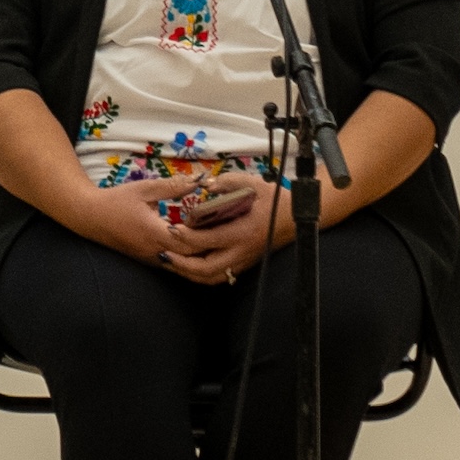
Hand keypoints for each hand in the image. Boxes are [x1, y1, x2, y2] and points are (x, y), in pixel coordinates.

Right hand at [61, 163, 211, 261]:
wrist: (88, 216)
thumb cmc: (115, 200)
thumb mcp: (144, 189)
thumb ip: (173, 186)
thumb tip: (199, 181)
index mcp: (156, 233)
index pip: (190, 242)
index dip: (207, 236)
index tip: (223, 225)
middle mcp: (155, 251)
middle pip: (190, 258)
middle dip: (207, 248)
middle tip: (225, 236)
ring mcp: (150, 259)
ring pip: (181, 265)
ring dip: (196, 257)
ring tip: (214, 244)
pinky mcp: (146, 260)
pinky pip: (171, 264)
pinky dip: (184, 258)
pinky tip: (194, 248)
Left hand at [159, 168, 300, 284]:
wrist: (296, 219)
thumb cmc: (275, 200)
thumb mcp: (254, 184)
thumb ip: (228, 182)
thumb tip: (205, 184)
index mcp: (243, 232)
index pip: (209, 240)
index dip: (188, 236)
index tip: (172, 229)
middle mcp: (241, 251)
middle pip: (206, 268)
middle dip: (182, 263)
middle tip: (163, 252)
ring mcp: (243, 261)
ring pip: (211, 277)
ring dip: (188, 273)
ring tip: (170, 262)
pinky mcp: (243, 265)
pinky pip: (219, 276)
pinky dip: (200, 275)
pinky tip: (187, 266)